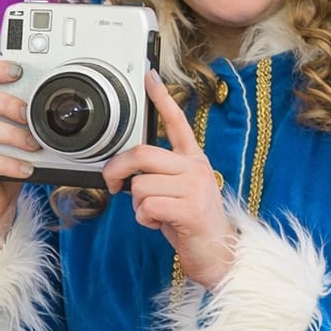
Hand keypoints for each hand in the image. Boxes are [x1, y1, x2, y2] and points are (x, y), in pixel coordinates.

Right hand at [0, 59, 39, 252]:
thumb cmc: (8, 159)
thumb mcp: (17, 132)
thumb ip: (25, 115)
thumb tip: (54, 103)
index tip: (19, 71)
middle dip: (7, 103)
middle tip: (30, 116)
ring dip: (12, 135)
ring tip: (34, 145)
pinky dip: (8, 164)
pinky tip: (26, 168)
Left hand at [101, 71, 232, 288]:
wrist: (218, 254)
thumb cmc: (191, 223)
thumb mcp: (176, 191)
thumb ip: (157, 174)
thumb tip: (126, 171)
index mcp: (192, 159)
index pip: (176, 122)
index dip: (161, 98)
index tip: (149, 76)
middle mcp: (195, 168)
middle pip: (141, 154)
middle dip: (116, 171)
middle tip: (111, 185)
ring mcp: (195, 187)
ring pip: (140, 185)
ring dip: (137, 206)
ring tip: (156, 214)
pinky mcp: (190, 209)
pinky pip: (147, 206)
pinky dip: (145, 220)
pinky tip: (162, 224)